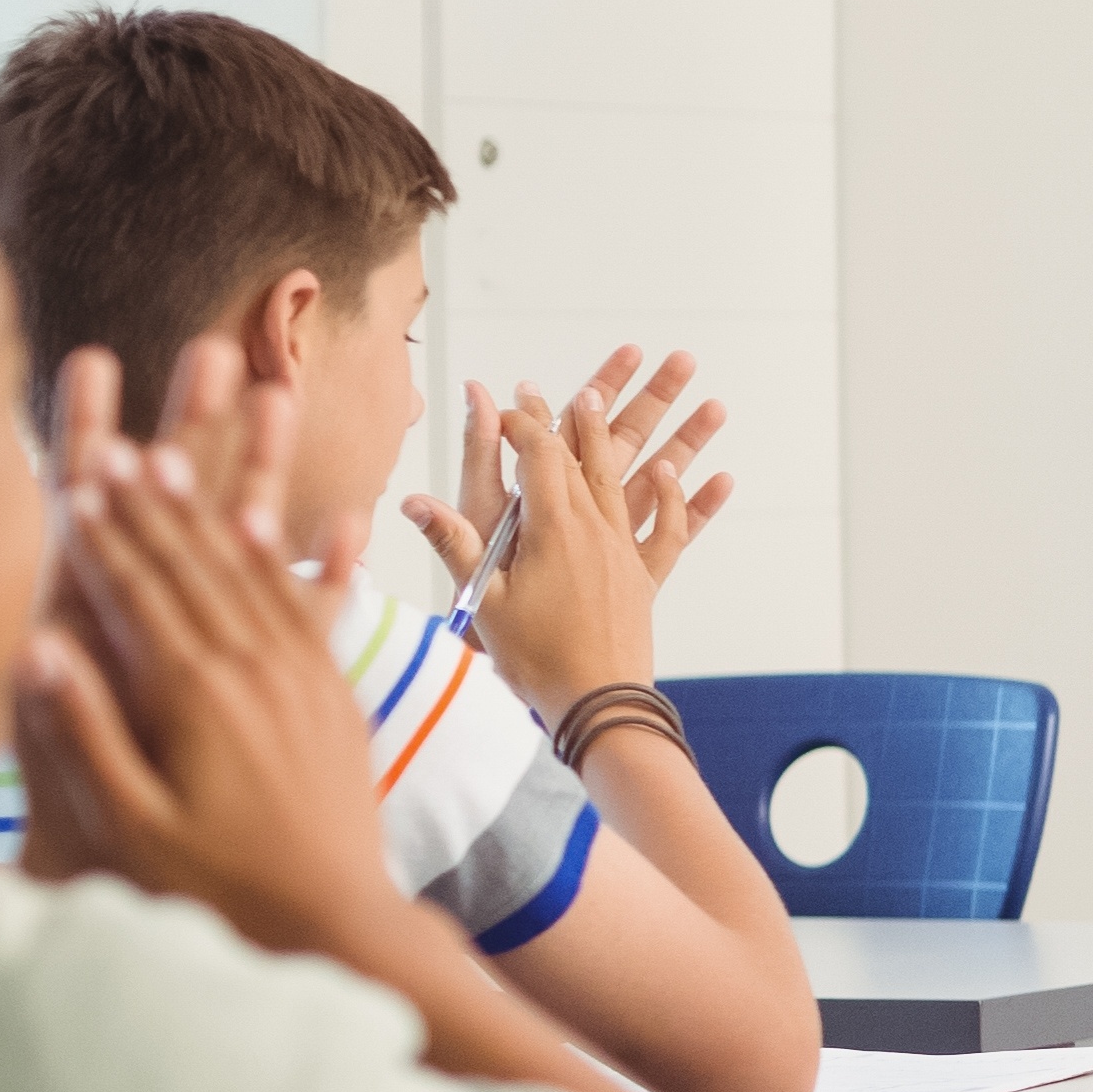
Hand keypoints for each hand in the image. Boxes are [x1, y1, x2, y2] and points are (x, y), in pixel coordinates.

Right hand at [20, 415, 408, 961]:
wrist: (337, 922)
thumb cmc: (217, 887)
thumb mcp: (129, 823)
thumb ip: (83, 734)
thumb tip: (38, 646)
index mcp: (194, 695)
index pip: (136, 592)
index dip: (103, 532)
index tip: (77, 474)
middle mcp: (255, 671)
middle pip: (193, 567)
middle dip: (153, 504)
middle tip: (123, 445)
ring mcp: (305, 680)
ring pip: (252, 575)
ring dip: (215, 512)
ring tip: (185, 459)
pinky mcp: (337, 698)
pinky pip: (310, 610)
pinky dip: (289, 560)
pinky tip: (284, 526)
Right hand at [401, 347, 728, 713]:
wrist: (598, 702)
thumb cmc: (535, 658)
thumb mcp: (486, 599)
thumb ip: (454, 542)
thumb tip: (414, 501)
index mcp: (552, 529)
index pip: (538, 455)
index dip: (524, 423)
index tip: (510, 400)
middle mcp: (595, 530)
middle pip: (586, 459)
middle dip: (577, 418)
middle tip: (576, 389)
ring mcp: (625, 552)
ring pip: (630, 481)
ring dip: (628, 439)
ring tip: (623, 407)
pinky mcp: (645, 578)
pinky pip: (670, 530)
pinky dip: (677, 498)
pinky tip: (676, 474)